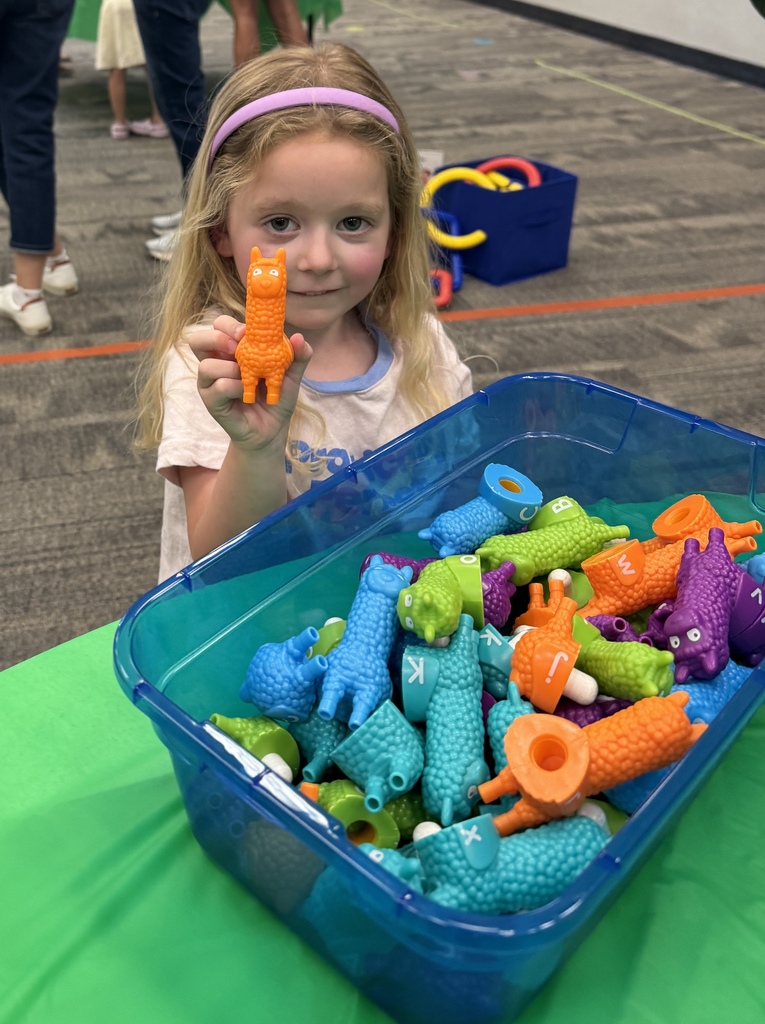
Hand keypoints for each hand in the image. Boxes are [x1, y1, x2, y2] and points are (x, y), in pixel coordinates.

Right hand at [188, 314, 311, 448]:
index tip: (247, 332)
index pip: (220, 326)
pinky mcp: (211, 401)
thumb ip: (297, 356)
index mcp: (232, 350)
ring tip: (246, 377)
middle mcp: (216, 363)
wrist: (273, 430)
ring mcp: (210, 383)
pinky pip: (217, 387)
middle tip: (237, 346)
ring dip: (229, 368)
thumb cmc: (276, 399)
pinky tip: (246, 394)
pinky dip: (234, 387)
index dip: (230, 325)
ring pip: (205, 365)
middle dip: (217, 338)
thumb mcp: (291, 376)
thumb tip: (298, 337)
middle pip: (198, 340)